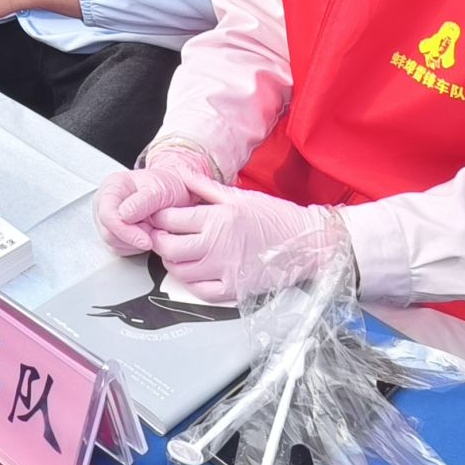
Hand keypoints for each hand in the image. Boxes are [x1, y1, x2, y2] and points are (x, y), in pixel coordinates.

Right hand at [93, 148, 216, 255]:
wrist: (177, 192)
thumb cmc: (167, 187)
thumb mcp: (160, 190)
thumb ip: (142, 202)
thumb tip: (124, 215)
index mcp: (111, 188)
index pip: (107, 215)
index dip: (125, 231)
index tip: (146, 241)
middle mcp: (106, 203)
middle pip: (108, 232)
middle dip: (133, 238)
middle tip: (154, 230)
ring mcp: (110, 219)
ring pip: (112, 243)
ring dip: (135, 243)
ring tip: (152, 228)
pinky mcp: (115, 233)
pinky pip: (119, 249)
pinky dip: (135, 247)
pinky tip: (147, 235)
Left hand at [146, 170, 340, 302]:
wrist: (307, 242)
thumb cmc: (275, 217)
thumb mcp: (238, 196)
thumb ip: (204, 186)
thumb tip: (180, 173)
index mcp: (217, 218)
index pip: (170, 219)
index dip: (157, 218)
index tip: (158, 217)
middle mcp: (217, 245)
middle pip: (168, 247)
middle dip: (159, 240)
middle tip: (162, 236)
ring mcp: (224, 270)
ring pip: (179, 271)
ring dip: (172, 262)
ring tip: (179, 252)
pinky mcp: (233, 289)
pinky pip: (199, 291)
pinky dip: (190, 283)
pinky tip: (195, 271)